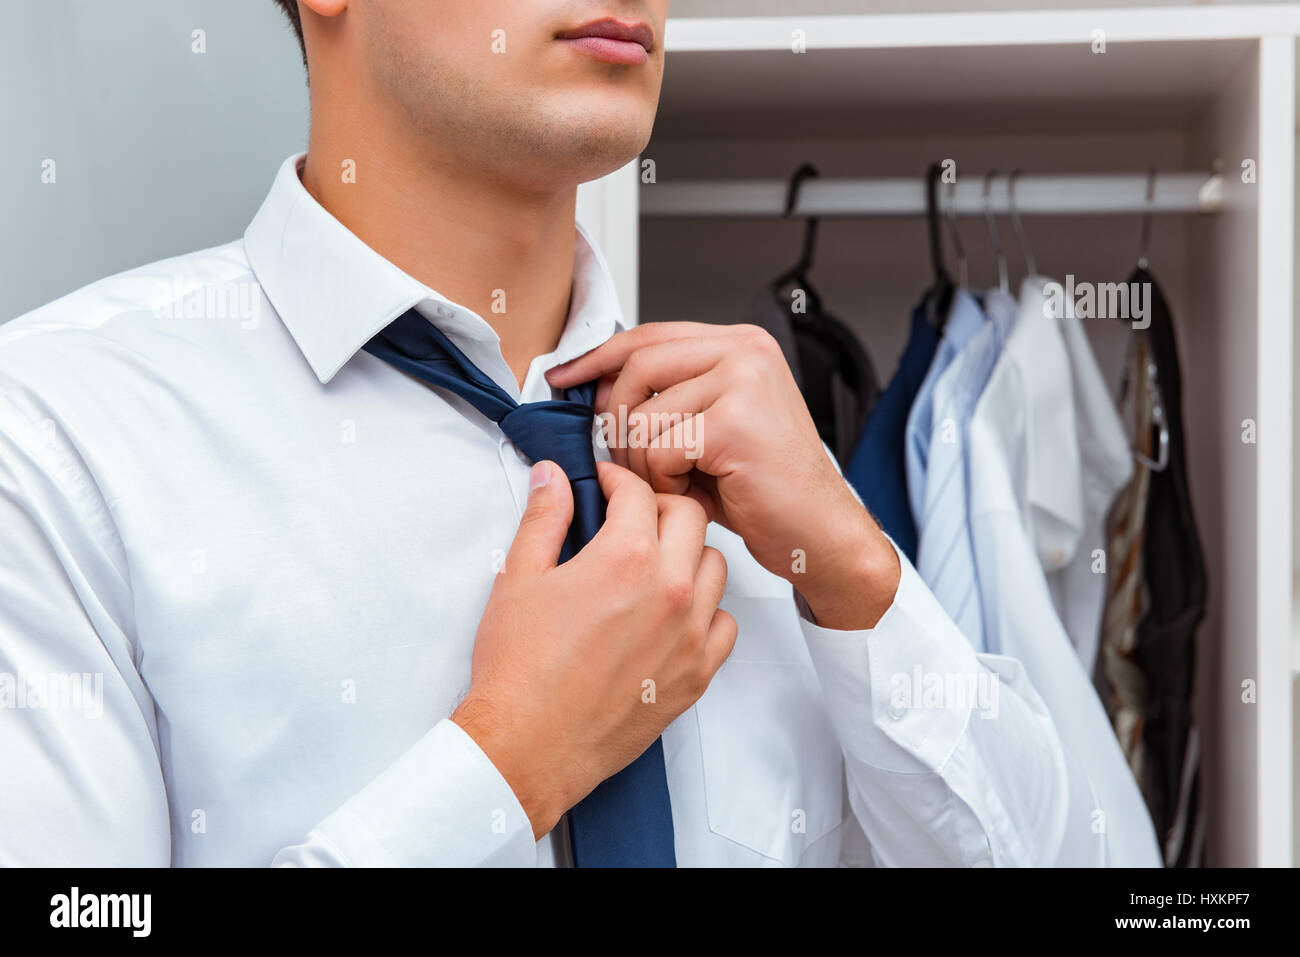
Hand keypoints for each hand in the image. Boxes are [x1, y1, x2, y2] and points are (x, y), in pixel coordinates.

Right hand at [451, 460, 735, 838]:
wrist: (530, 744)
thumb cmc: (520, 669)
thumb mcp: (519, 577)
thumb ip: (543, 518)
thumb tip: (552, 478)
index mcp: (625, 558)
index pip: (639, 492)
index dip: (618, 479)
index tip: (607, 483)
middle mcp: (669, 591)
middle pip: (690, 518)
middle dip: (659, 506)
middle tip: (631, 517)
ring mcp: (689, 635)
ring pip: (715, 567)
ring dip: (688, 555)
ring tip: (654, 564)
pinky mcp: (697, 674)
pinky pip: (725, 624)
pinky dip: (706, 611)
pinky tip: (673, 615)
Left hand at [547, 322, 898, 630]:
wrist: (820, 533)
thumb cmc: (764, 490)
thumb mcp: (711, 426)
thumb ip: (668, 397)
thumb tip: (597, 390)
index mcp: (739, 345)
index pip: (648, 336)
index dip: (598, 358)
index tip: (564, 379)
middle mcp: (745, 351)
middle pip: (636, 367)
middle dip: (616, 421)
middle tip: (631, 462)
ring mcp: (743, 382)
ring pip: (641, 415)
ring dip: (644, 463)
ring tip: (677, 484)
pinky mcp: (734, 422)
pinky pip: (657, 449)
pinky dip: (663, 482)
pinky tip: (692, 494)